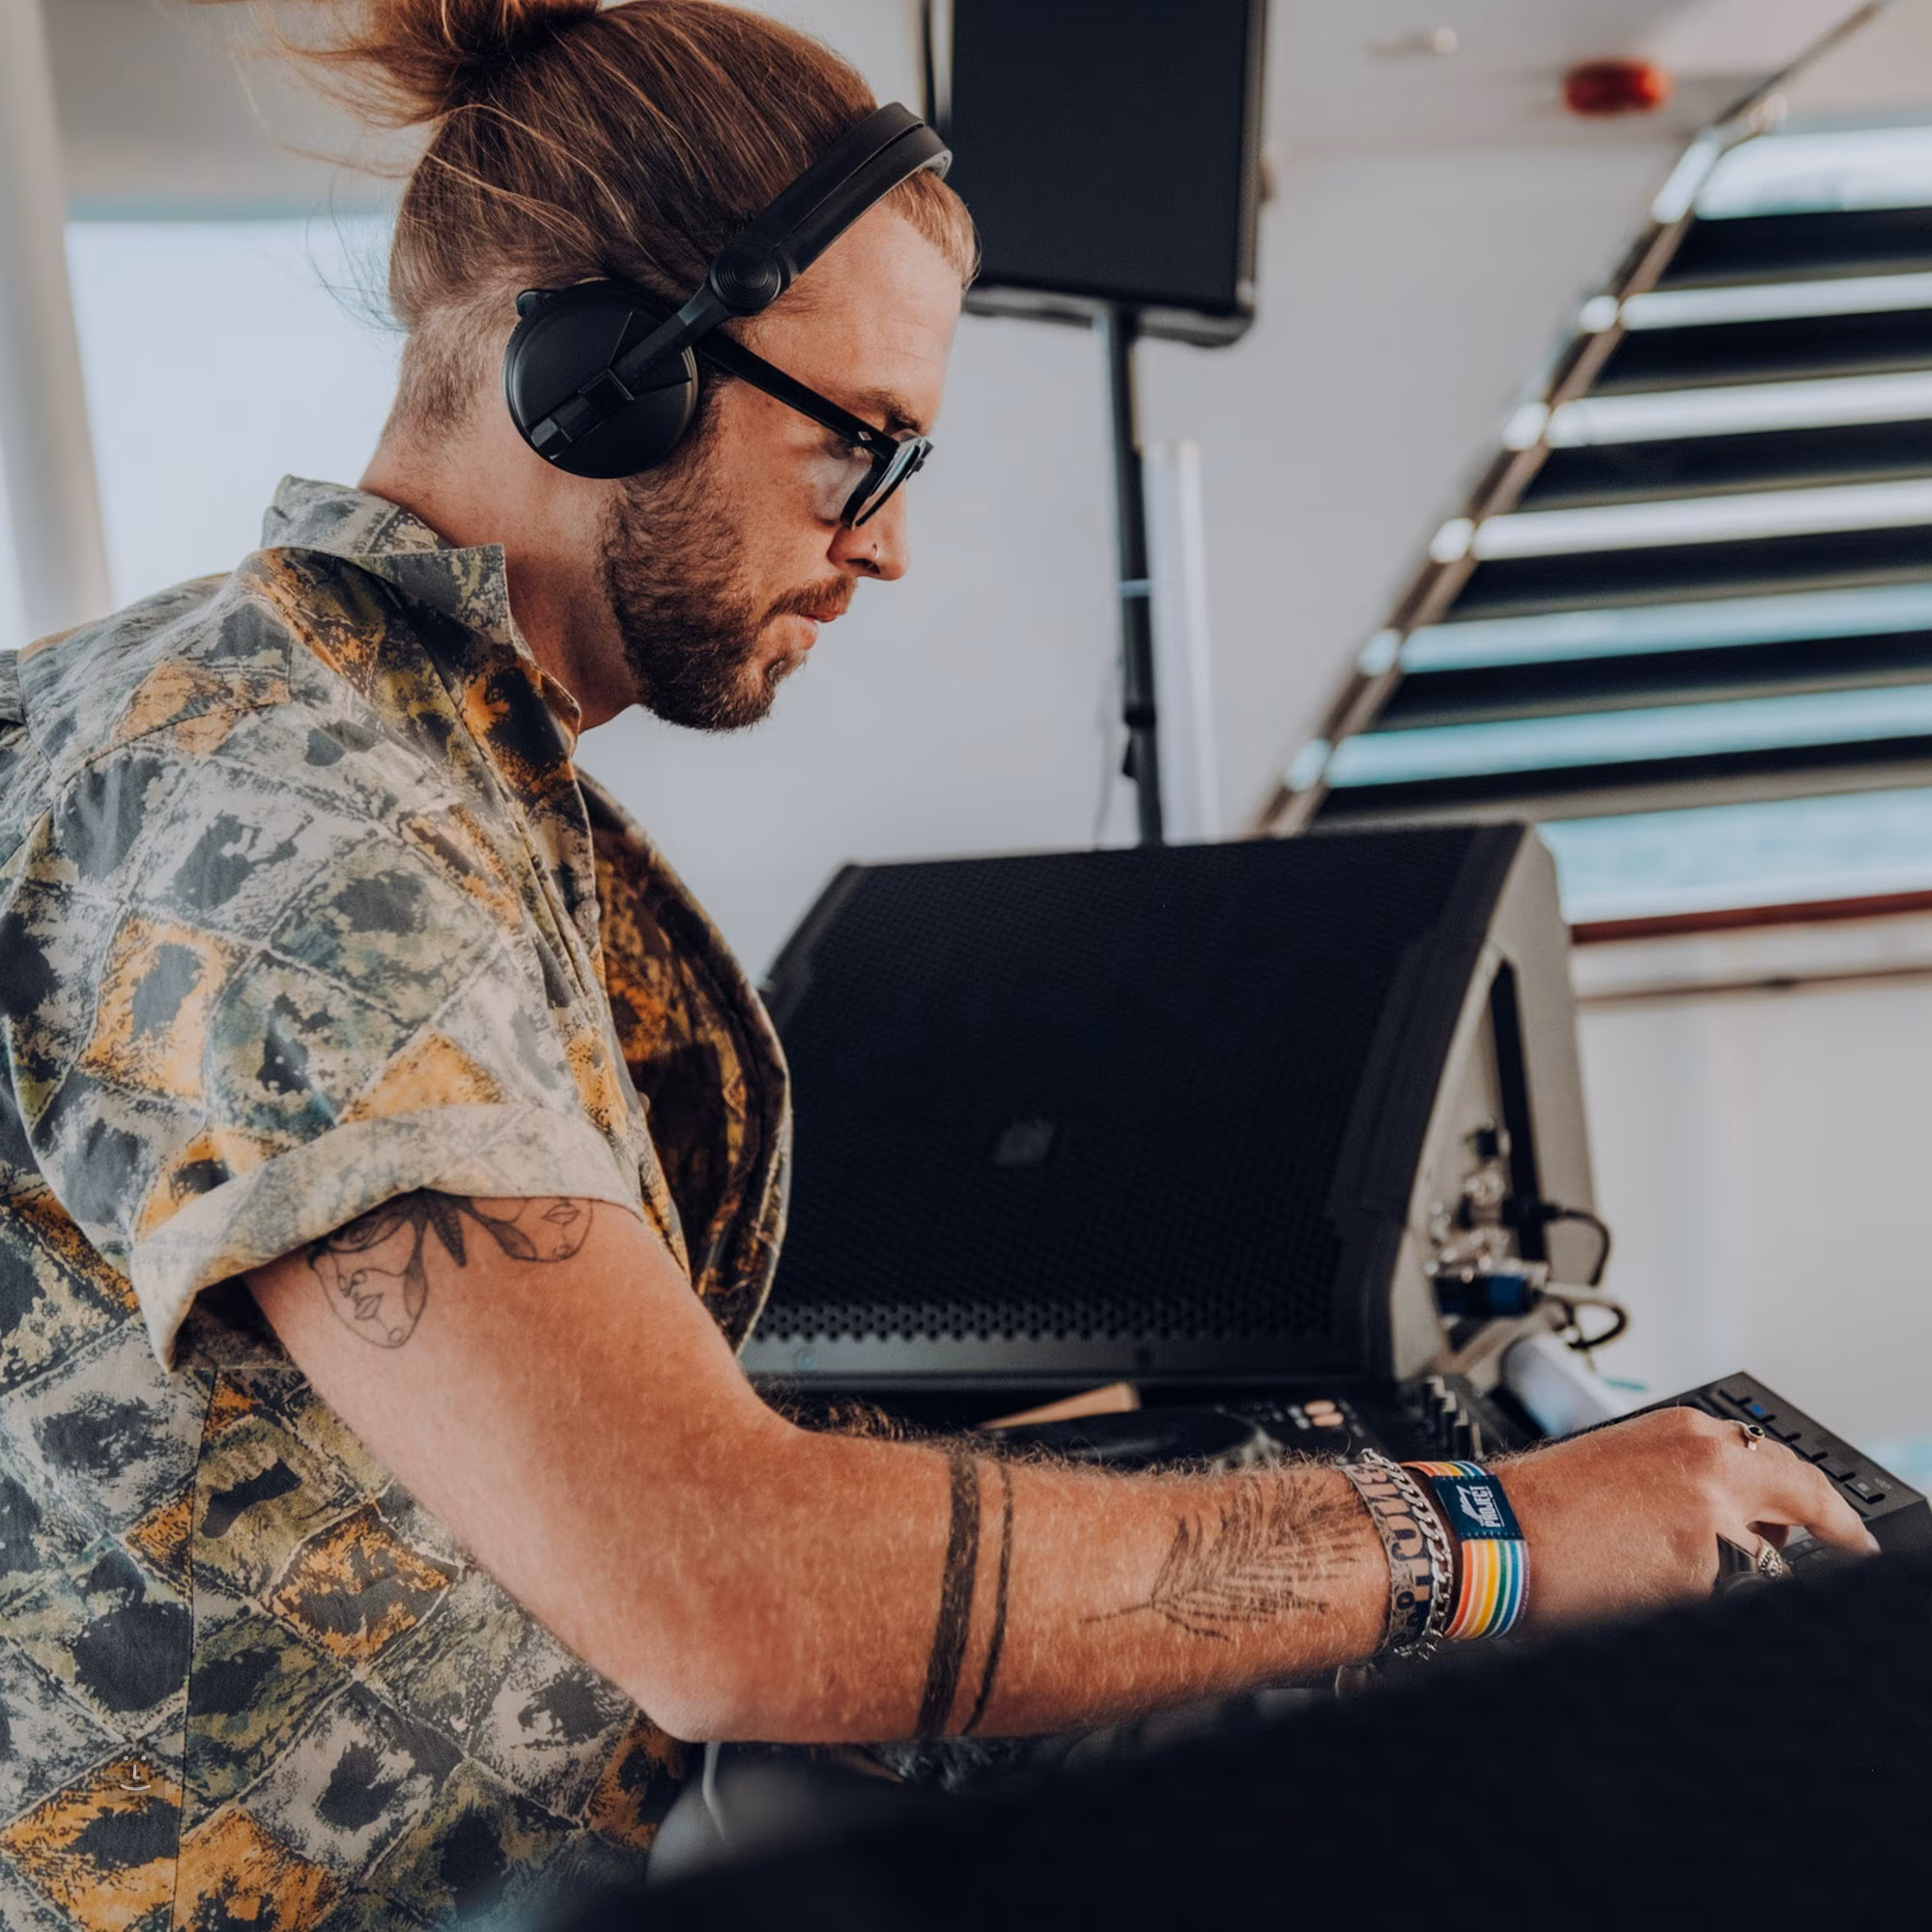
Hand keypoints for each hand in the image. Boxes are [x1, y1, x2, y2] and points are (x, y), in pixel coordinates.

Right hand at [1500, 1405, 1878, 1630]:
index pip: (1797, 1474)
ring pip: (1748, 1568)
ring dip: (1714, 1574)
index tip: (1851, 1535)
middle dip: (1778, 1547)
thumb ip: (1698, 1477)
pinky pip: (1709, 1598)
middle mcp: (1712, 1470)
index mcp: (1693, 1435)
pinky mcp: (1693, 1578)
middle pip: (1790, 1519)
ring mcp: (1708, 1526)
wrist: (1492, 1530)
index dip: (1832, 1513)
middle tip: (1749, 1560)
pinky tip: (1628, 1582)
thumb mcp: (1629, 1460)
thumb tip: (1751, 1518)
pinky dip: (1678, 1598)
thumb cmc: (1545, 1499)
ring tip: (1639, 1563)